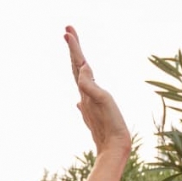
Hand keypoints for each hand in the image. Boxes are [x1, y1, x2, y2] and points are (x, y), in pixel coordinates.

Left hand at [64, 26, 130, 157]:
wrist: (114, 149)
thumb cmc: (111, 126)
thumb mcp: (103, 101)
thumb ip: (90, 84)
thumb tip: (82, 69)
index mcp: (87, 91)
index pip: (78, 65)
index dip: (74, 47)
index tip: (67, 30)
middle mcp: (84, 96)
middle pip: (76, 69)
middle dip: (73, 50)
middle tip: (69, 31)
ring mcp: (88, 105)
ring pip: (80, 81)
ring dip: (77, 66)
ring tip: (76, 55)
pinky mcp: (93, 114)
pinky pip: (86, 95)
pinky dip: (84, 86)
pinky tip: (80, 96)